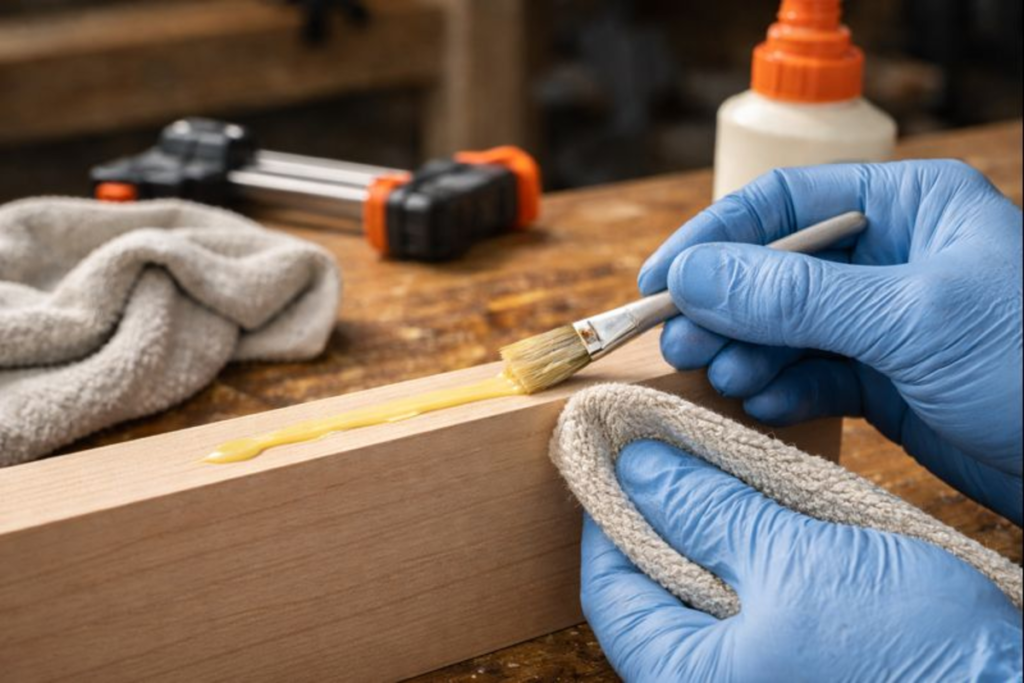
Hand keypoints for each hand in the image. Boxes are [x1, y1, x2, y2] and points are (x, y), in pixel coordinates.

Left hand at [582, 439, 1023, 681]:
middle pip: (652, 587)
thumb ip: (707, 513)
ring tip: (719, 468)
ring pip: (702, 590)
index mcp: (682, 678)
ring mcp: (752, 677)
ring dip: (710, 527)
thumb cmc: (909, 654)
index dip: (610, 513)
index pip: (609, 588)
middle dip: (663, 513)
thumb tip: (638, 469)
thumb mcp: (794, 562)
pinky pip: (748, 603)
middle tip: (672, 449)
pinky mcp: (793, 664)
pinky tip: (763, 512)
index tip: (620, 454)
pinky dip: (748, 554)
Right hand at [638, 161, 1022, 524]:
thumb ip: (796, 297)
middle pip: (773, 270)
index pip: (782, 203)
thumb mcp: (911, 318)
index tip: (659, 282)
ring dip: (746, 353)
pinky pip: (809, 375)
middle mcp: (888, 257)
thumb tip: (692, 276)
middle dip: (724, 308)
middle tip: (681, 345)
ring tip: (723, 378)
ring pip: (784, 328)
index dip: (712, 239)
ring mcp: (882, 322)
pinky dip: (779, 390)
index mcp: (907, 206)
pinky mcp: (883, 381)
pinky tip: (760, 405)